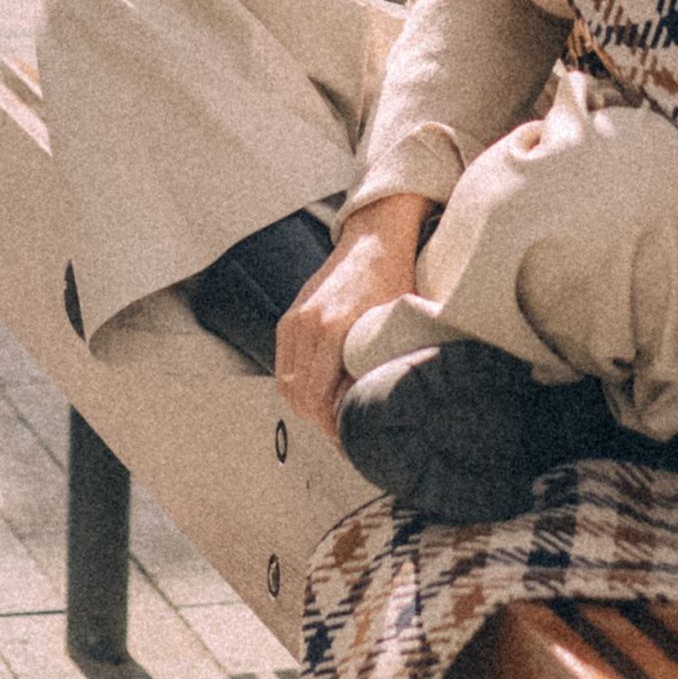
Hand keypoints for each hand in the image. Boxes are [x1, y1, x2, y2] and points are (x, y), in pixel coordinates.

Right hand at [275, 195, 427, 434]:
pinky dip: (298, 383)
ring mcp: (294, 320)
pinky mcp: (290, 318)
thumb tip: (382, 407)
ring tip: (334, 413)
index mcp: (331, 329)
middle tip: (345, 432)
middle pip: (298, 397)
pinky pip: (284, 365)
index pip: (316, 400)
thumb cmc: (393, 278)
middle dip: (319, 421)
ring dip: (306, 405)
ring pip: (287, 384)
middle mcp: (305, 326)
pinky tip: (321, 389)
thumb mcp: (394, 326)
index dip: (332, 427)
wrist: (375, 239)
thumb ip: (383, 365)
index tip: (350, 439)